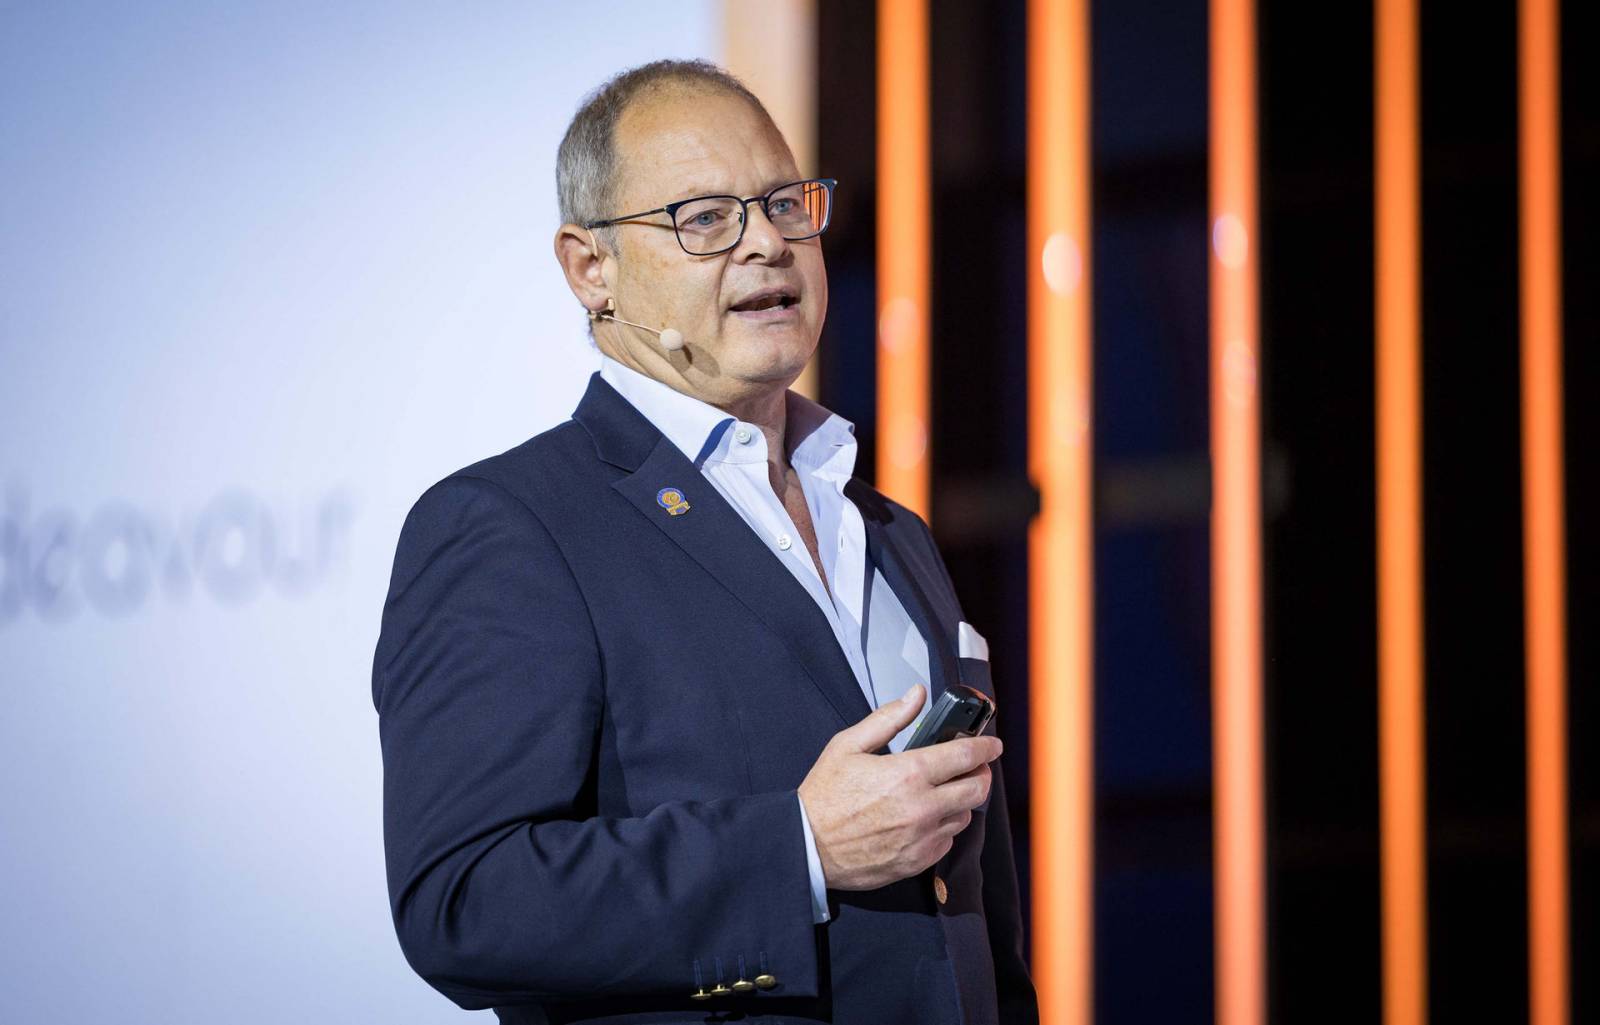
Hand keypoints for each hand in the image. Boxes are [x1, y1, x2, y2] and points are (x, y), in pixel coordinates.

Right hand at [796, 685, 1001, 890]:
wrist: (807, 847)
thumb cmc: (824, 796)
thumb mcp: (848, 745)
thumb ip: (888, 718)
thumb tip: (917, 695)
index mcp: (907, 773)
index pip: (965, 755)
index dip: (986, 747)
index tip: (993, 744)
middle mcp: (921, 807)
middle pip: (977, 788)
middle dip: (981, 773)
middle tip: (974, 767)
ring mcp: (922, 838)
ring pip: (964, 816)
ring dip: (961, 801)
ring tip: (943, 792)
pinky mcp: (918, 861)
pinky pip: (947, 842)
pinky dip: (944, 828)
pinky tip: (926, 818)